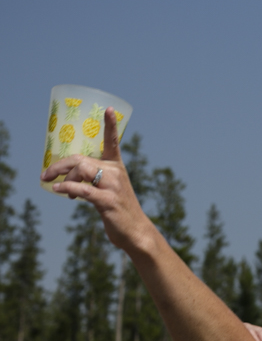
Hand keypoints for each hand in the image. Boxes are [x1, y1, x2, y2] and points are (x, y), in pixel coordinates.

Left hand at [41, 108, 155, 251]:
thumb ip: (91, 180)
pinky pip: (83, 190)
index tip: (109, 109)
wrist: (135, 232)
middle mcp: (116, 174)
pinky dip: (68, 188)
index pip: (113, 143)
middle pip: (82, 159)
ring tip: (57, 187)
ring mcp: (113, 187)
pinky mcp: (108, 202)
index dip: (111, 125)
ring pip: (82, 170)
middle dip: (60, 165)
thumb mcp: (107, 191)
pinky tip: (59, 190)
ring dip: (64, 177)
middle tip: (46, 174)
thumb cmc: (118, 211)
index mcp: (117, 168)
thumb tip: (65, 178)